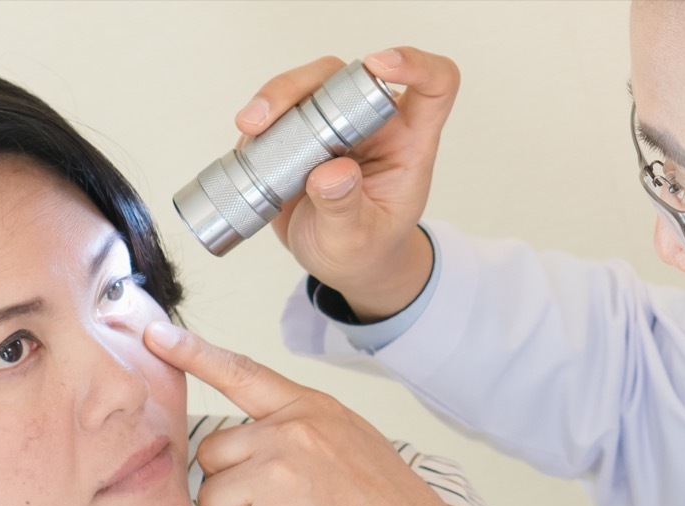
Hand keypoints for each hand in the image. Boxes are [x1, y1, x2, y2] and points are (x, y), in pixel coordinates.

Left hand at [144, 320, 498, 505]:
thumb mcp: (356, 447)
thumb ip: (302, 434)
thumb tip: (252, 447)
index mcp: (315, 410)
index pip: (243, 373)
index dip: (195, 353)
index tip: (155, 335)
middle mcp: (291, 432)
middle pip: (215, 452)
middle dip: (235, 485)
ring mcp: (278, 473)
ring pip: (216, 498)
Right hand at [235, 48, 458, 321]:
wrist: (341, 263)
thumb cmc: (364, 251)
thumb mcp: (356, 240)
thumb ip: (346, 208)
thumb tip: (331, 172)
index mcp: (409, 145)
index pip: (434, 86)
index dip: (416, 64)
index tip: (378, 64)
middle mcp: (375, 125)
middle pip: (348, 77)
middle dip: (304, 85)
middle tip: (268, 118)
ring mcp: (338, 125)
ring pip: (309, 85)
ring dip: (274, 99)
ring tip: (250, 130)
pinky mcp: (305, 131)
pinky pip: (281, 109)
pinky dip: (261, 123)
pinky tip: (250, 147)